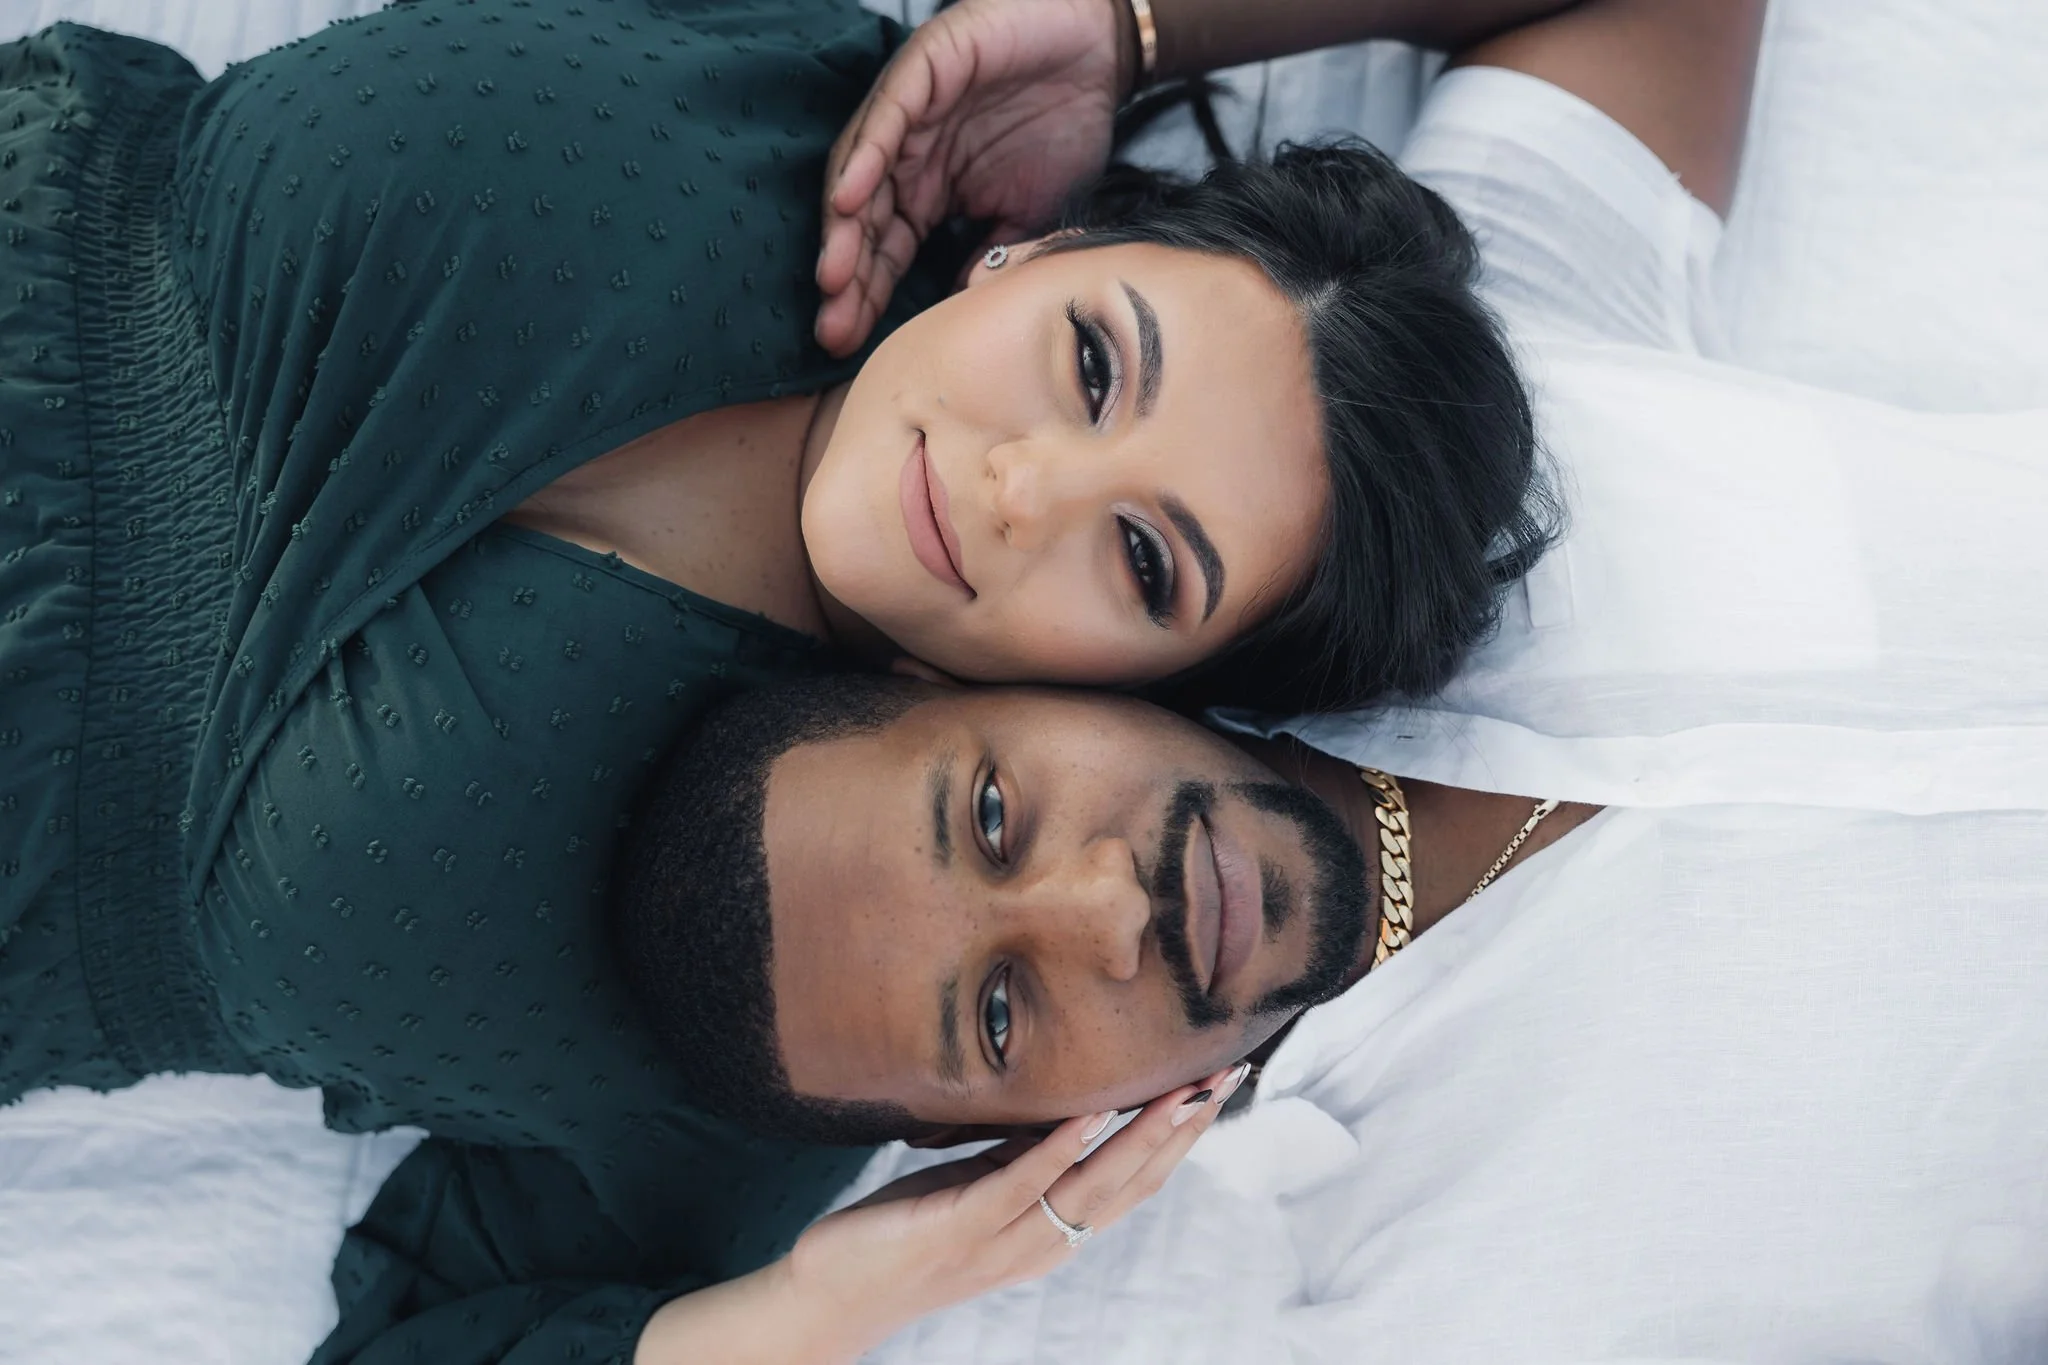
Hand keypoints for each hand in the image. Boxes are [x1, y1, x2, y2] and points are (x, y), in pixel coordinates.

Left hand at [783, 1063, 1248, 1357]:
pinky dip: (1058, 1149)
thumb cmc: (905, 1233)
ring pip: (1089, 1187)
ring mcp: (1002, 1241)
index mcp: (1052, 1235)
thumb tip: (1070, 1101)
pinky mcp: (959, 1228)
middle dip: (1182, 1131)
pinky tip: (1087, 1113)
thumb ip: (1025, 1154)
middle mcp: (1041, 1245)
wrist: (831, 1295)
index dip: (1183, 1139)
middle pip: (1130, 1185)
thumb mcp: (979, 1185)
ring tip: (1179, 1092)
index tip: (1221, 1088)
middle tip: (1227, 1079)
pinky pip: (1018, 1185)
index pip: (1136, 1184)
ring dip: (1138, 1137)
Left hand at [814, 0, 1129, 356]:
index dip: (866, 297)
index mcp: (928, 193)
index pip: (886, 253)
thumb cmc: (1066, 126)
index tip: (848, 344)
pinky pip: (887, 117)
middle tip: (832, 326)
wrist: (1100, 52)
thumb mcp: (1031, 212)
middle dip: (847, 277)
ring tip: (833, 277)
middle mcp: (909, 157)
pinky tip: (851, 202)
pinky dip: (865, 158)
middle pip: (864, 223)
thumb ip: (996, 256)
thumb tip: (966, 306)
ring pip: (862, 174)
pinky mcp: (924, 70)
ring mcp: (912, 114)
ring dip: (845, 227)